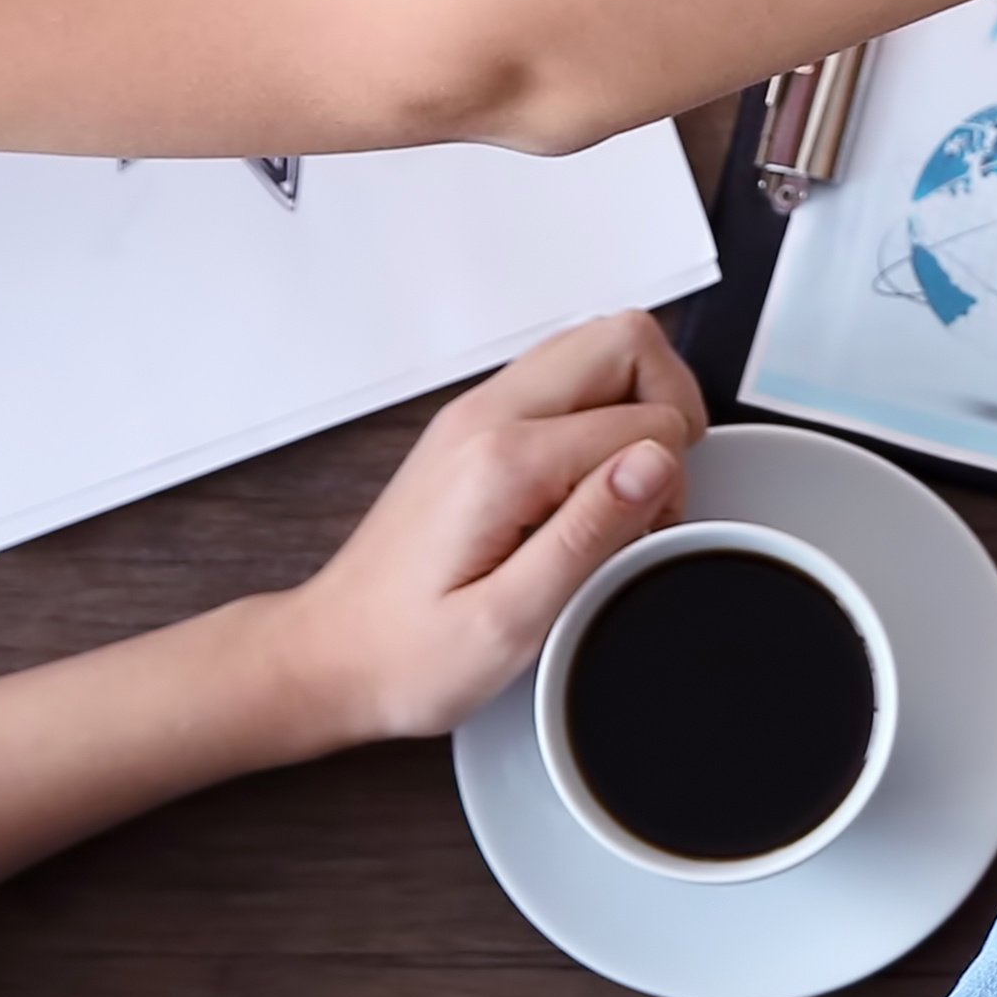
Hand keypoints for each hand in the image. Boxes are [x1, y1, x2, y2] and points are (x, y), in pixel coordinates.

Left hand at [262, 311, 698, 747]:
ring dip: (638, 402)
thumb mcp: (512, 622)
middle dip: (670, 402)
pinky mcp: (475, 427)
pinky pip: (566, 378)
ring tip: (629, 484)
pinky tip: (590, 484)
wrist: (326, 659)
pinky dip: (602, 414)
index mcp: (500, 460)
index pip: (641, 420)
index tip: (641, 538)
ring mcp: (476, 413)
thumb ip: (591, 532)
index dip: (667, 482)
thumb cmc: (409, 658)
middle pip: (622, 337)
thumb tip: (658, 459)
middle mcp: (485, 416)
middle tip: (659, 484)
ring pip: (596, 346)